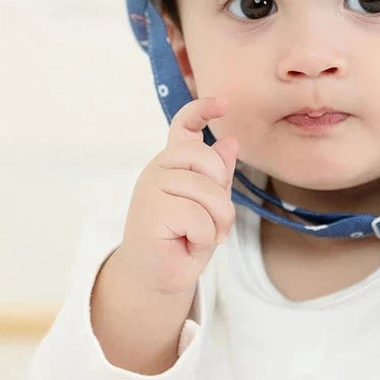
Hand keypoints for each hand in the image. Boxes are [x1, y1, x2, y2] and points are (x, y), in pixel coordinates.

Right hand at [113, 95, 238, 296]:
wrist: (157, 276)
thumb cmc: (184, 238)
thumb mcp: (211, 205)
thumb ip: (219, 175)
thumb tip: (230, 141)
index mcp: (175, 161)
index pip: (184, 124)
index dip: (203, 109)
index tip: (224, 102)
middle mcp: (160, 166)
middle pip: (209, 160)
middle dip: (223, 195)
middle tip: (217, 223)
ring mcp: (151, 185)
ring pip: (208, 192)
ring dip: (216, 222)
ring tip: (202, 236)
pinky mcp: (149, 209)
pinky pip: (198, 217)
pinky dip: (203, 236)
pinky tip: (186, 242)